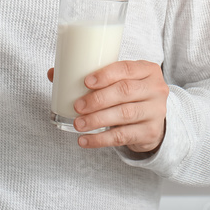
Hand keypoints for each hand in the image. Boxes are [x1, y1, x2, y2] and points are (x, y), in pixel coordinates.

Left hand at [47, 60, 167, 152]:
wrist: (153, 119)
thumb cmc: (129, 94)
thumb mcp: (118, 80)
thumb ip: (91, 76)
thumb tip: (53, 73)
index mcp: (147, 69)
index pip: (126, 68)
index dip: (106, 75)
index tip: (86, 82)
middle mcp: (155, 89)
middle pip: (125, 92)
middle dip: (97, 99)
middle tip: (77, 106)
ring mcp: (156, 111)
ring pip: (124, 115)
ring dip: (97, 120)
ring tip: (78, 124)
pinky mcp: (151, 132)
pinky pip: (123, 136)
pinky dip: (101, 140)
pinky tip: (85, 140)